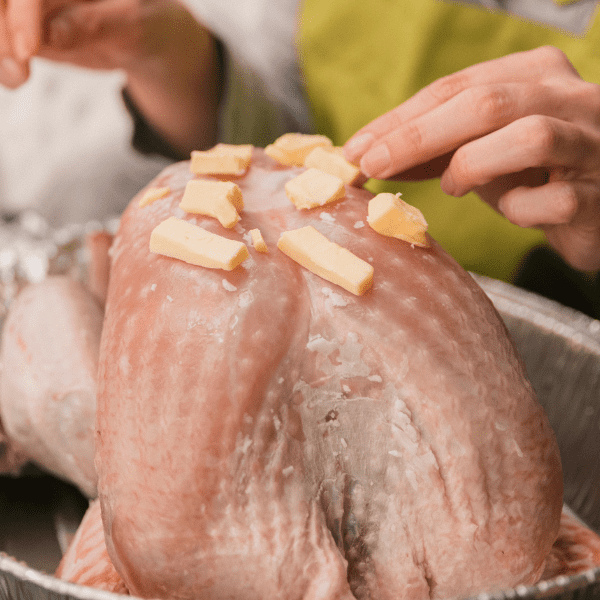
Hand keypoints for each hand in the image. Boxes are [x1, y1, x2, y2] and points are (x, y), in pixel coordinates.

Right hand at [0, 0, 221, 155]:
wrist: (144, 31)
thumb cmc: (143, 18)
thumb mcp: (129, 23)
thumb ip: (92, 26)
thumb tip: (50, 34)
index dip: (23, 14)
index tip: (27, 48)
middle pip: (7, 2)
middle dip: (3, 30)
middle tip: (17, 67)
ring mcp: (32, 5)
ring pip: (2, 18)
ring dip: (2, 49)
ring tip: (17, 78)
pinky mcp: (26, 24)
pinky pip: (7, 41)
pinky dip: (6, 62)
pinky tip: (14, 78)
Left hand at [344, 46, 599, 271]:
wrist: (599, 205)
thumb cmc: (535, 172)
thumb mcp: (481, 149)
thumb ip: (435, 147)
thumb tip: (369, 156)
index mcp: (535, 74)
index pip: (455, 87)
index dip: (399, 120)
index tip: (356, 150)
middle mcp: (569, 97)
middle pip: (484, 103)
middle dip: (417, 137)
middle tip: (373, 166)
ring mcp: (591, 142)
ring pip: (528, 138)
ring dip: (473, 166)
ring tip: (454, 186)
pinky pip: (553, 200)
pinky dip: (520, 210)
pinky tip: (514, 211)